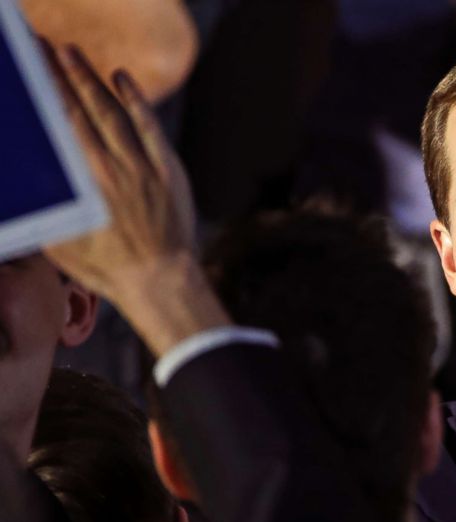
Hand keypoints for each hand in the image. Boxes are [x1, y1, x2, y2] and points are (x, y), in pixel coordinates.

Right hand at [42, 43, 194, 301]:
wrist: (159, 282)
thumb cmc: (105, 268)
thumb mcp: (58, 239)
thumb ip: (44, 203)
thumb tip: (27, 179)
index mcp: (83, 182)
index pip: (60, 124)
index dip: (46, 91)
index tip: (32, 68)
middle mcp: (112, 167)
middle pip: (83, 109)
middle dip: (63, 75)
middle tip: (46, 46)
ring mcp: (143, 167)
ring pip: (115, 113)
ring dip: (93, 81)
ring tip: (73, 54)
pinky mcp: (169, 172)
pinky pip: (151, 129)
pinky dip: (137, 102)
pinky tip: (123, 79)